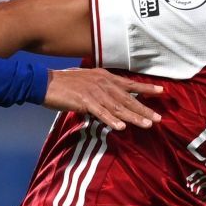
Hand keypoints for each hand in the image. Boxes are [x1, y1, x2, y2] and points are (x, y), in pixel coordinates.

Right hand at [43, 68, 162, 130]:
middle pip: (127, 98)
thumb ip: (101, 88)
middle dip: (144, 109)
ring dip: (133, 117)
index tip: (161, 91)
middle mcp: (102, 83)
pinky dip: (111, 120)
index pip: (129, 84)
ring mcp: (93, 92)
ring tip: (147, 125)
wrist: (44, 82)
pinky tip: (121, 127)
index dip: (145, 88)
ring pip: (118, 107)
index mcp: (104, 77)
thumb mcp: (87, 81)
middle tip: (158, 118)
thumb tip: (112, 98)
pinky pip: (100, 113)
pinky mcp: (84, 101)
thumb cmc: (65, 83)